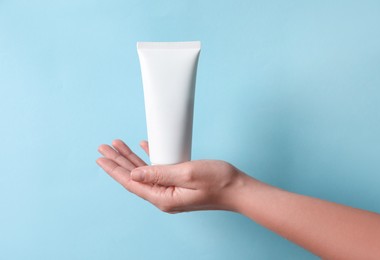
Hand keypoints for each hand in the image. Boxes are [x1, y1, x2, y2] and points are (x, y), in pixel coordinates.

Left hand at [96, 139, 245, 212]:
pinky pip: (158, 171)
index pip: (131, 183)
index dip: (115, 169)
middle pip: (134, 178)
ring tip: (117, 147)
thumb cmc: (218, 182)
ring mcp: (171, 191)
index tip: (101, 158)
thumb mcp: (187, 173)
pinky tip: (142, 149)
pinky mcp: (178, 185)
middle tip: (104, 149)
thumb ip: (159, 173)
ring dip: (130, 159)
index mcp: (163, 197)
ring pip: (144, 173)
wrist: (238, 190)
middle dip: (118, 162)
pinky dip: (149, 159)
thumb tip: (135, 174)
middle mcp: (164, 196)